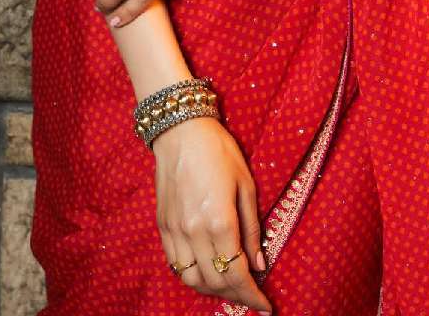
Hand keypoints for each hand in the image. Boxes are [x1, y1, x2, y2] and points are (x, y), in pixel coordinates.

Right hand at [154, 115, 271, 313]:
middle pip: (215, 282)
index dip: (252, 296)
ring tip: (230, 286)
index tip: (265, 306)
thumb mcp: (246, 185)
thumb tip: (259, 264)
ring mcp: (175, 231)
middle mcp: (195, 232)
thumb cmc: (219, 151)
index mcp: (220, 221)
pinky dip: (192, 276)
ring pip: (192, 280)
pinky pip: (176, 264)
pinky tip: (206, 271)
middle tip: (251, 296)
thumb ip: (252, 228)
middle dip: (236, 296)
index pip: (238, 274)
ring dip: (213, 290)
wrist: (181, 130)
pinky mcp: (162, 227)